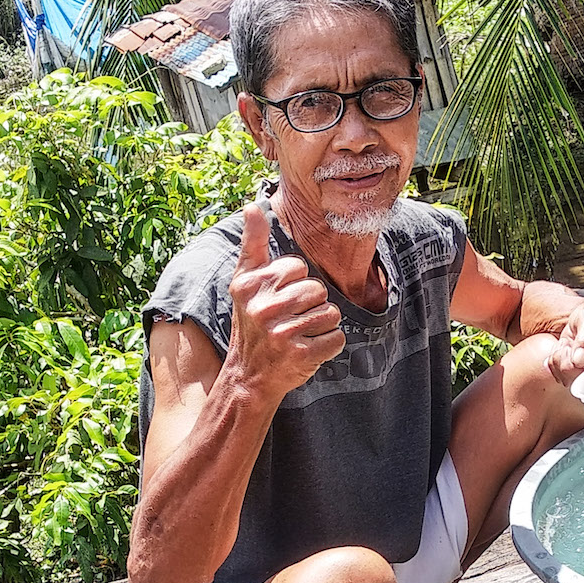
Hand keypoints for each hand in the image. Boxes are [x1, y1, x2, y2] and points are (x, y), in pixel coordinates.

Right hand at [225, 204, 344, 396]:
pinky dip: (330, 346)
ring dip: (322, 326)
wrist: (248, 377)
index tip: (279, 301)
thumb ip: (252, 244)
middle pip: (318, 290)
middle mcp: (263, 307)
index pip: (299, 268)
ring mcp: (281, 333)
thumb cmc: (252, 324)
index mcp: (250, 285)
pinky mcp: (300, 355)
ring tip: (300, 336)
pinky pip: (337, 338)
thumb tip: (253, 205)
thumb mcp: (245, 283)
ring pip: (331, 313)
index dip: (295, 284)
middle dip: (311, 306)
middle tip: (290, 322)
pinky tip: (308, 351)